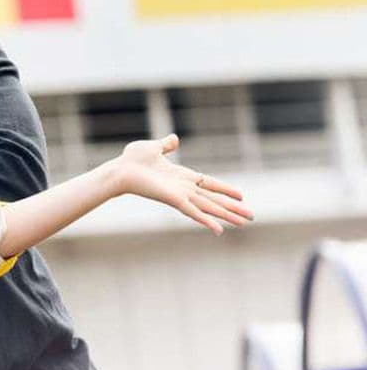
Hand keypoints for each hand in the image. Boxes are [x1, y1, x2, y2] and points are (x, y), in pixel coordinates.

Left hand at [112, 135, 252, 233]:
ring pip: (209, 207)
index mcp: (182, 176)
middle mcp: (184, 188)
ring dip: (227, 216)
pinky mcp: (173, 200)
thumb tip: (174, 138)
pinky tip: (219, 230)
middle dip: (232, 208)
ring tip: (244, 223)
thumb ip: (166, 145)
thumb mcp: (153, 148)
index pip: (209, 183)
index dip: (225, 189)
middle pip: (214, 199)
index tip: (240, 195)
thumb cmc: (131, 160)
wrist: (119, 169)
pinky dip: (206, 221)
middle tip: (250, 217)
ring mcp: (180, 195)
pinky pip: (193, 212)